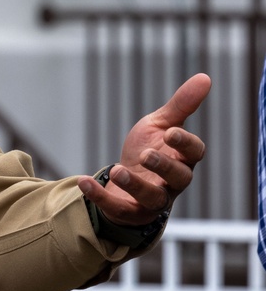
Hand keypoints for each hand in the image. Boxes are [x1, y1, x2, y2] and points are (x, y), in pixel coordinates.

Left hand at [77, 73, 210, 226]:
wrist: (122, 179)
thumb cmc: (148, 148)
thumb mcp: (160, 125)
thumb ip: (180, 105)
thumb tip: (205, 77)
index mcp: (183, 158)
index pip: (195, 153)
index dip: (185, 144)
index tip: (170, 133)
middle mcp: (173, 182)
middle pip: (179, 178)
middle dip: (163, 166)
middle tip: (145, 154)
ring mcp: (153, 200)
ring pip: (153, 199)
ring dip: (135, 185)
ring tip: (116, 170)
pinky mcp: (130, 213)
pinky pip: (118, 209)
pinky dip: (100, 197)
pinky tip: (84, 181)